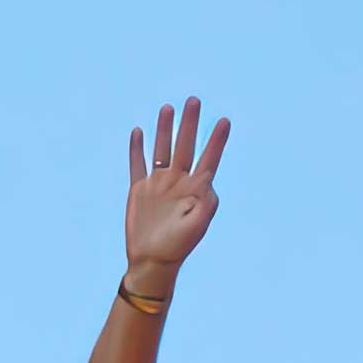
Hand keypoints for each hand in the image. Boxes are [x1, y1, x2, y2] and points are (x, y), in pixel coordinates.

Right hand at [125, 97, 230, 282]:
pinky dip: (137, 148)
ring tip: (168, 107)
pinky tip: (139, 131)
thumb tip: (208, 180)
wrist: (152, 261)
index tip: (225, 120)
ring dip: (165, 129)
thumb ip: (207, 203)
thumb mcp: (198, 225)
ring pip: (162, 149)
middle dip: (190, 123)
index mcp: (196, 189)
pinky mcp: (139, 190)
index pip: (209, 158)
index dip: (217, 140)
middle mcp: (179, 181)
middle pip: (185, 145)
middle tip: (194, 100)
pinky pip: (138, 164)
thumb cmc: (178, 246)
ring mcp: (159, 184)